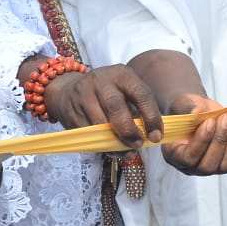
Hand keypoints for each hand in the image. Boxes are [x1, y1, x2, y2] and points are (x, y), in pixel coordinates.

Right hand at [43, 64, 164, 147]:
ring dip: (115, 142)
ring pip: (100, 124)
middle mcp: (101, 81)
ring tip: (126, 151)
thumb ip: (138, 110)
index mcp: (121, 74)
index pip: (141, 94)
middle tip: (138, 144)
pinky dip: (101, 145)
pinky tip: (109, 146)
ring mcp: (83, 95)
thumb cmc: (108, 94)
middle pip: (116, 107)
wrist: (71, 90)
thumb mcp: (125, 92)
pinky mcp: (71, 111)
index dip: (151, 117)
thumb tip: (151, 137)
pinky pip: (88, 134)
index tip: (156, 137)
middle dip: (129, 130)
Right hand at [160, 94, 226, 175]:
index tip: (210, 121)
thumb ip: (187, 108)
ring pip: (225, 165)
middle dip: (220, 140)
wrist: (199, 110)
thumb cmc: (186, 108)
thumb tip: (198, 112)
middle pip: (208, 165)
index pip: (189, 158)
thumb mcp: (181, 104)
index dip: (202, 141)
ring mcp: (210, 168)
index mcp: (173, 154)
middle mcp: (191, 167)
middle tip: (226, 117)